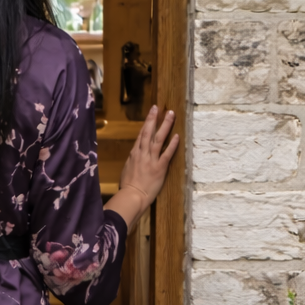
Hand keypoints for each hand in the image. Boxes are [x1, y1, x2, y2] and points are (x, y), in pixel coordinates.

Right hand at [106, 106, 178, 231]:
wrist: (131, 196)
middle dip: (153, 119)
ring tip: (170, 114)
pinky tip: (177, 136)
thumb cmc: (127, 187)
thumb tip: (136, 158)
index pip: (141, 136)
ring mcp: (151, 159)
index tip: (151, 113)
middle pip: (148, 132)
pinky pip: (167, 153)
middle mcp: (142, 154)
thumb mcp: (127, 171)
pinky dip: (172, 144)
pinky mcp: (159, 167)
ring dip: (165, 126)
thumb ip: (133, 162)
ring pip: (158, 139)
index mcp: (134, 155)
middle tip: (158, 108)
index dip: (146, 124)